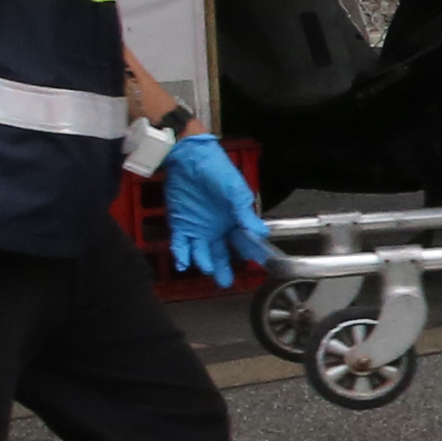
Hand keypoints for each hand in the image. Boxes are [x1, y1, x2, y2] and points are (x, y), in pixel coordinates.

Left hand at [156, 134, 270, 285]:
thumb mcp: (235, 190)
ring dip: (204, 262)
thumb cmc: (216, 170)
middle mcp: (217, 228)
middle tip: (226, 283)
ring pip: (201, 252)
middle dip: (223, 269)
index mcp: (235, 220)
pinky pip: (180, 244)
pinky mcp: (180, 224)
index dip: (250, 255)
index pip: (244, 242)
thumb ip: (244, 213)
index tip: (257, 266)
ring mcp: (198, 227)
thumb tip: (261, 233)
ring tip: (207, 268)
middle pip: (221, 253)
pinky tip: (183, 263)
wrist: (188, 158)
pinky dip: (181, 255)